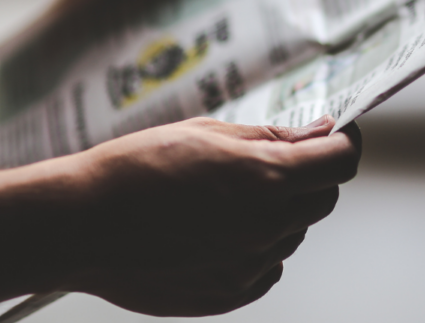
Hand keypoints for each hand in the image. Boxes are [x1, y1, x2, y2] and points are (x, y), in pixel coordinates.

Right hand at [65, 116, 360, 316]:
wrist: (81, 225)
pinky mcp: (228, 293)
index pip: (341, 162)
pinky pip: (267, 266)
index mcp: (266, 178)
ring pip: (293, 232)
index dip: (344, 142)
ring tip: (228, 195)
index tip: (335, 134)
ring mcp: (248, 266)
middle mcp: (266, 227)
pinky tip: (220, 228)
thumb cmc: (135, 169)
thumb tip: (317, 134)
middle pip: (322, 198)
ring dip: (280, 210)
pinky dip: (258, 245)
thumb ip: (271, 137)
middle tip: (275, 159)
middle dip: (311, 174)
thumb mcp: (207, 132)